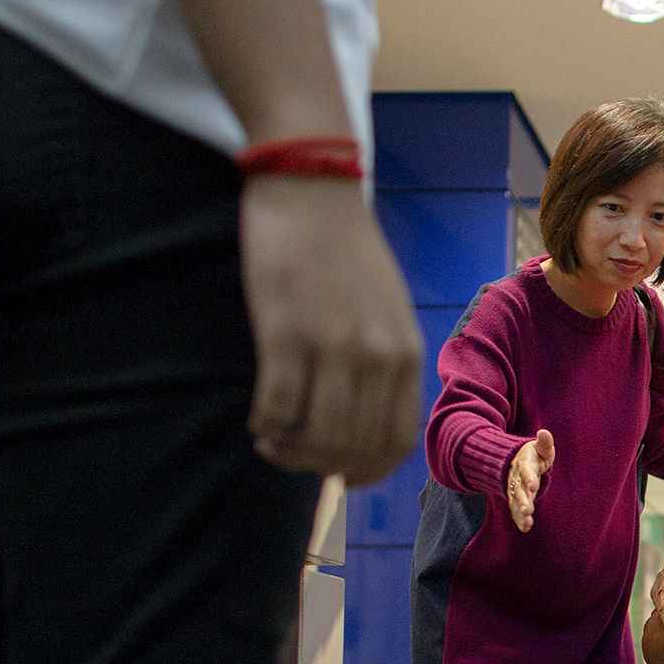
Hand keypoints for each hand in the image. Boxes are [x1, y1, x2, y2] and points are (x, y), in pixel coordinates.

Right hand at [242, 175, 422, 483]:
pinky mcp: (285, 333)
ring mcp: (333, 347)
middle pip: (352, 447)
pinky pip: (277, 408)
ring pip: (315, 437)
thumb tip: (367, 423)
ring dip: (289, 452)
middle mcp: (377, 357)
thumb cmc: (346, 253)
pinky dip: (265, 425)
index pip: (396, 442)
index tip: (341, 475)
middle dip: (319, 466)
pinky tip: (257, 418)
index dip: (367, 471)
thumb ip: (386, 363)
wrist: (312, 188)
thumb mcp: (389, 311)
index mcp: (406, 354)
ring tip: (271, 441)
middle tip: (291, 454)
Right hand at [506, 429, 555, 531]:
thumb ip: (544, 443)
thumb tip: (543, 432)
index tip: (533, 485)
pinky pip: (515, 510)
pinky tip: (525, 528)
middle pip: (519, 490)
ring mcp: (514, 490)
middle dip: (523, 500)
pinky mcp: (515, 499)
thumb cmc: (534, 455)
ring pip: (516, 502)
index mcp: (524, 464)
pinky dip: (519, 519)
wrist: (514, 461)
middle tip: (528, 510)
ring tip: (527, 522)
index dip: (529, 478)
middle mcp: (517, 478)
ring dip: (520, 512)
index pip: (526, 471)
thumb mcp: (540, 448)